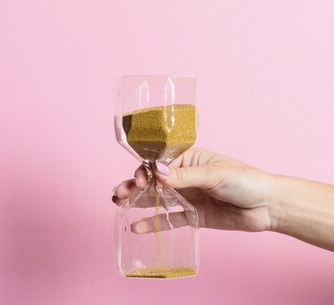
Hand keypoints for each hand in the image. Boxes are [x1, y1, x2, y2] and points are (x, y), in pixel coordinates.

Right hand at [112, 148, 273, 231]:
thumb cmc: (246, 180)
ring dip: (137, 201)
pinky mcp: (193, 216)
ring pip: (156, 199)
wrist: (269, 206)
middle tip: (118, 193)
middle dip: (133, 185)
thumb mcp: (213, 174)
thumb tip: (156, 172)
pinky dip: (152, 223)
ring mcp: (187, 196)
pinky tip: (136, 227)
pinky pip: (169, 219)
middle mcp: (184, 176)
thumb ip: (183, 176)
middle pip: (153, 181)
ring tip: (117, 203)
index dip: (145, 170)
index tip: (139, 180)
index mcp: (189, 158)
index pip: (159, 163)